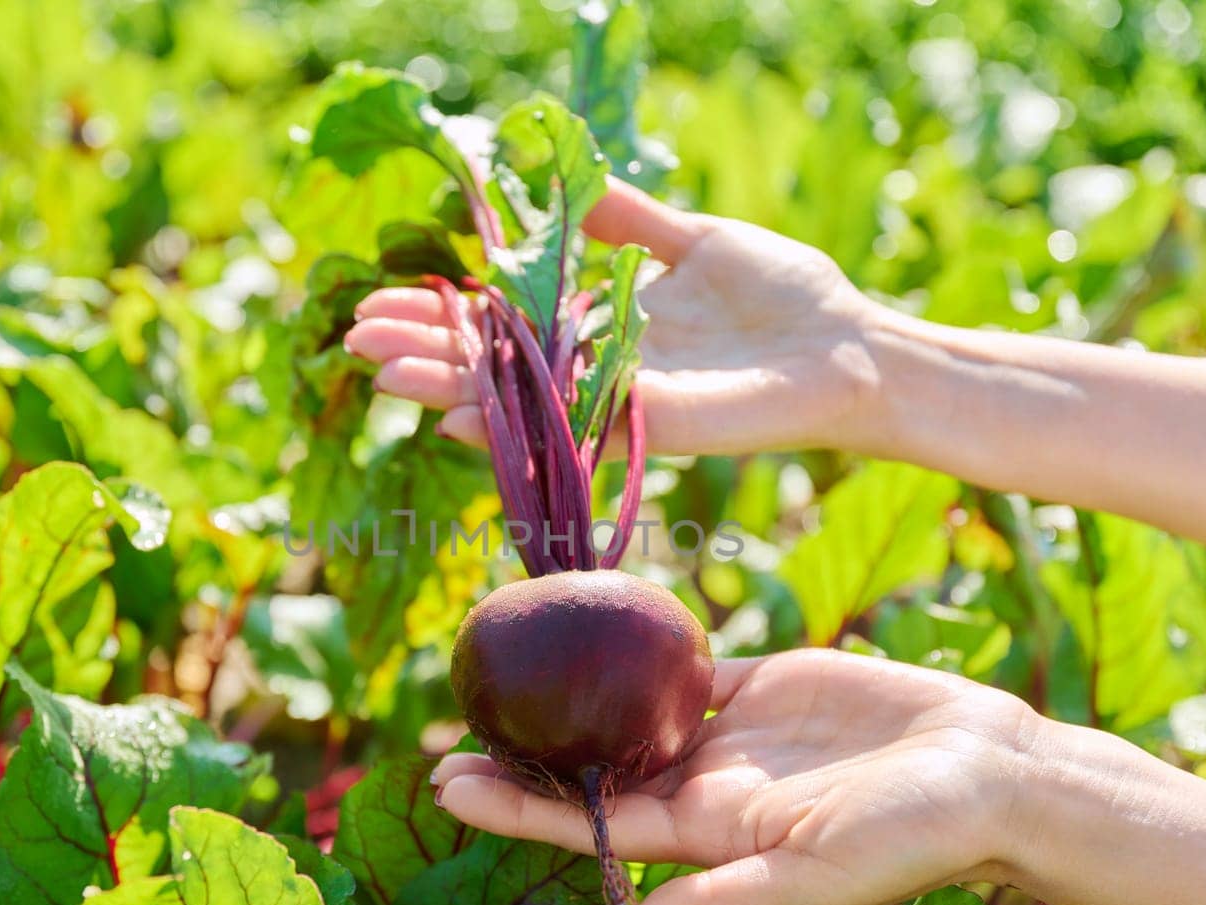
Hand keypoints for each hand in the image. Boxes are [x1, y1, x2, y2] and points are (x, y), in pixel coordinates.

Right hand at [345, 178, 889, 455]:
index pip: (504, 319)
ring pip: (517, 397)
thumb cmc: (784, 294)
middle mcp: (598, 369)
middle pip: (493, 361)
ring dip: (444, 388)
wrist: (851, 344)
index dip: (445, 310)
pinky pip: (571, 422)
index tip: (385, 295)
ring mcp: (620, 401)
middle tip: (354, 338)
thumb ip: (629, 219)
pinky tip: (453, 417)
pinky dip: (513, 423)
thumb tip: (565, 179)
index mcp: (603, 325)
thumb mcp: (695, 240)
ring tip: (379, 374)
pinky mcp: (652, 423)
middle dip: (424, 349)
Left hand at [432, 649, 1037, 904]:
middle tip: (444, 734)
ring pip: (626, 713)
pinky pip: (684, 665)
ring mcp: (732, 735)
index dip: (520, 809)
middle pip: (592, 768)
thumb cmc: (915, 835)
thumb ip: (733, 895)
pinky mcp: (762, 685)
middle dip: (521, 758)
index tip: (448, 788)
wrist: (989, 771)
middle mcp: (708, 788)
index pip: (591, 823)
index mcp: (709, 836)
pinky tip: (588, 628)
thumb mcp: (821, 875)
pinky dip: (636, 650)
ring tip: (500, 678)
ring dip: (566, 699)